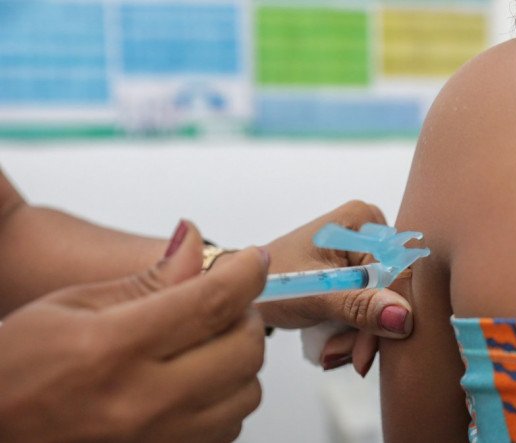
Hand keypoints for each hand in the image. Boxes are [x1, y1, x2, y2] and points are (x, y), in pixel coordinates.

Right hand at [0, 222, 267, 442]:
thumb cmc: (16, 368)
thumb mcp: (71, 305)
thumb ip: (148, 280)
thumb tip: (194, 242)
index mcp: (113, 349)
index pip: (210, 302)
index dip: (244, 274)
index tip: (254, 261)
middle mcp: (142, 401)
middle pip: (243, 349)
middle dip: (245, 315)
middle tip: (224, 302)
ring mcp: (157, 440)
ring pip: (246, 393)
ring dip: (238, 360)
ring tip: (207, 344)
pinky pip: (229, 427)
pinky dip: (225, 398)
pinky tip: (195, 381)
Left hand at [255, 201, 413, 375]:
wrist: (243, 289)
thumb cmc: (272, 281)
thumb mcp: (317, 295)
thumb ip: (360, 306)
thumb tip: (403, 317)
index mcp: (363, 220)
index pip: (397, 273)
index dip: (388, 315)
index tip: (366, 350)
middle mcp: (369, 231)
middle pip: (391, 290)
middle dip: (369, 330)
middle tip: (347, 357)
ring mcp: (364, 252)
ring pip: (382, 304)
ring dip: (361, 336)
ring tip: (332, 350)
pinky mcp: (358, 273)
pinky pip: (370, 306)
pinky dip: (355, 330)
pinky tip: (335, 342)